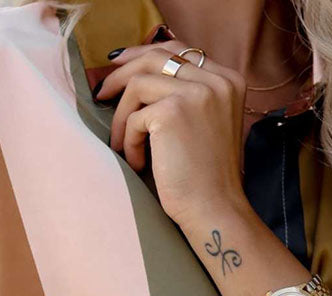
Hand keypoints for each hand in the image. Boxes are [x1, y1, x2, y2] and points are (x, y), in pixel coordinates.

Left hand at [96, 42, 246, 226]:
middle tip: (102, 93)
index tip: (120, 65)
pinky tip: (139, 163)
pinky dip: (129, 141)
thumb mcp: (207, 124)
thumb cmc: (206, 177)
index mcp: (228, 80)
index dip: (144, 54)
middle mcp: (216, 81)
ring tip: (123, 145)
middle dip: (122, 73)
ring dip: (123, 117)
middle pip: (155, 57)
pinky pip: (134, 117)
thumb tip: (141, 73)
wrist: (215, 209)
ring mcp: (195, 93)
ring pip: (138, 84)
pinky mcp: (172, 112)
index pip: (180, 50)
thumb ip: (189, 95)